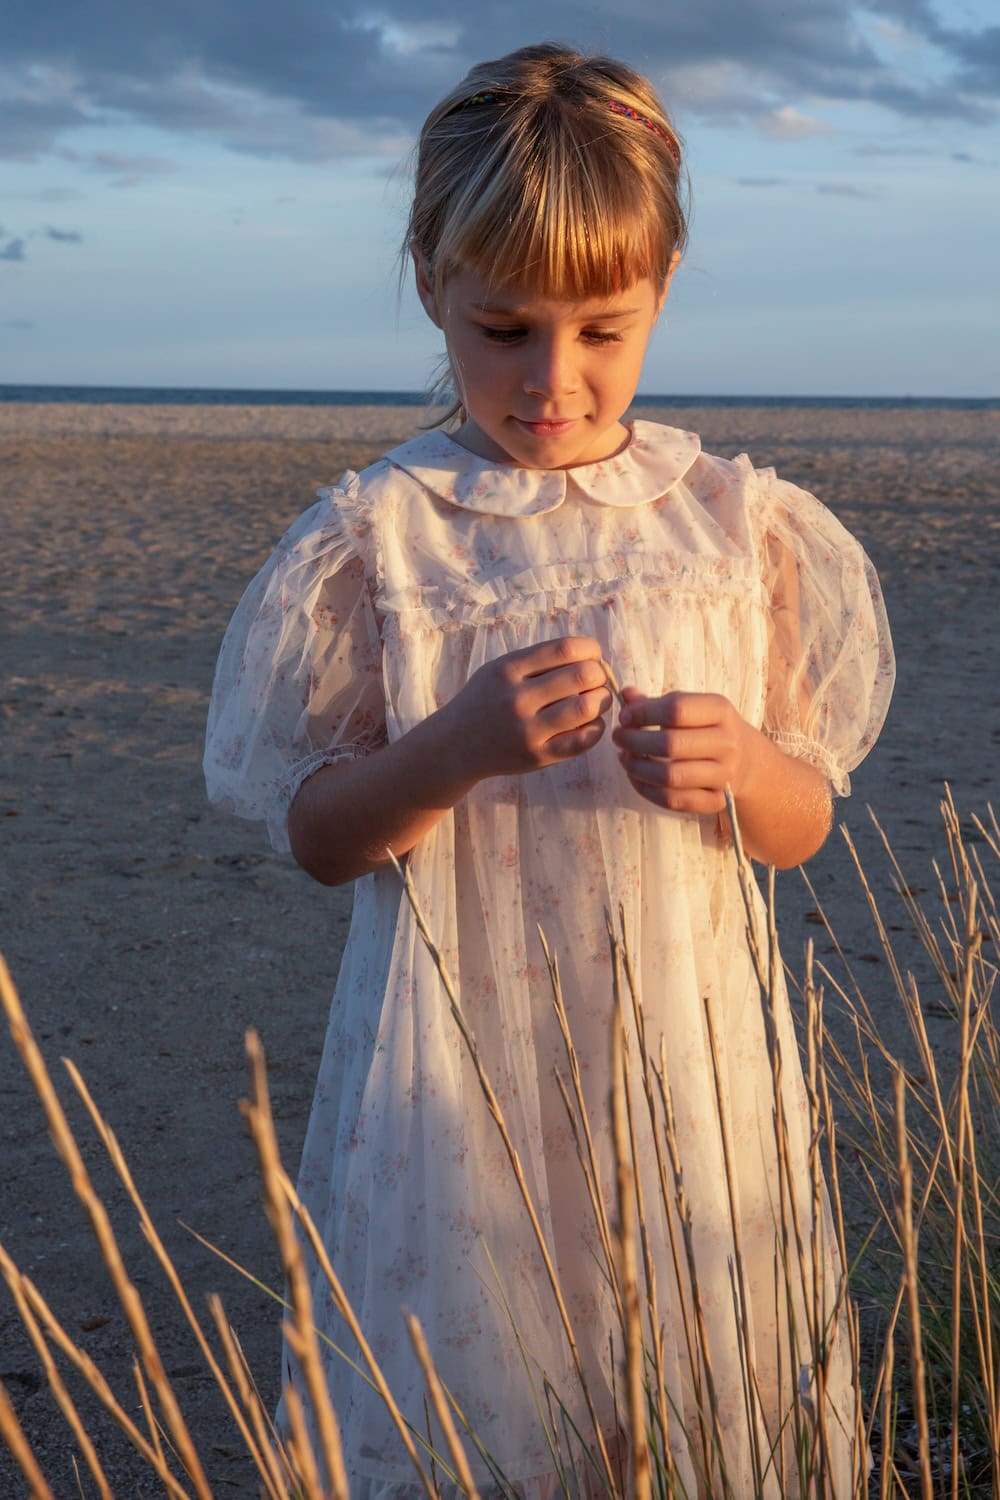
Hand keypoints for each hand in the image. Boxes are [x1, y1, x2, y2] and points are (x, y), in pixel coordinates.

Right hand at [441, 636, 612, 780]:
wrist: (455, 744)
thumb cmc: (486, 700)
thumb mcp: (499, 669)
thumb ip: (538, 661)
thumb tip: (592, 655)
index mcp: (508, 670)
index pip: (565, 649)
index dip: (590, 649)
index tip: (592, 655)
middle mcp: (517, 699)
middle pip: (581, 676)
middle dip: (599, 674)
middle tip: (596, 680)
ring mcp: (527, 730)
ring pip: (585, 708)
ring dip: (601, 700)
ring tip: (596, 700)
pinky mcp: (537, 756)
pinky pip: (582, 740)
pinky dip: (596, 728)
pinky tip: (590, 723)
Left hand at [611, 687, 757, 813]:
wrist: (746, 760)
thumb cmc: (707, 727)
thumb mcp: (691, 707)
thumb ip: (657, 702)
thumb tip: (625, 695)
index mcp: (720, 710)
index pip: (676, 710)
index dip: (644, 713)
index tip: (625, 717)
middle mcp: (727, 742)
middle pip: (671, 744)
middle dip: (635, 741)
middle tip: (619, 738)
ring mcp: (724, 775)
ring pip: (670, 777)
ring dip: (638, 768)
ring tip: (624, 758)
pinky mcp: (716, 800)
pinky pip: (674, 800)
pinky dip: (648, 790)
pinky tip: (636, 778)